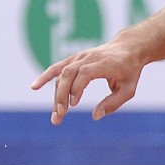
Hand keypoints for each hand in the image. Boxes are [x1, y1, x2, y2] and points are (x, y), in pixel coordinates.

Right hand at [30, 40, 144, 123]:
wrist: (127, 48)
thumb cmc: (130, 71)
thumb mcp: (128, 90)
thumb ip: (113, 103)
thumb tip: (95, 116)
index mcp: (103, 63)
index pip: (84, 73)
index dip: (77, 88)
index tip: (75, 104)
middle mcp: (89, 58)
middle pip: (69, 74)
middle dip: (61, 95)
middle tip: (60, 116)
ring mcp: (80, 57)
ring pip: (61, 73)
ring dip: (55, 94)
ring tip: (55, 115)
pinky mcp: (74, 59)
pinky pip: (57, 67)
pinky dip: (45, 77)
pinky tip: (34, 87)